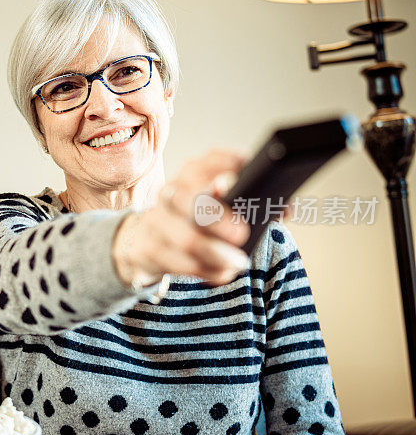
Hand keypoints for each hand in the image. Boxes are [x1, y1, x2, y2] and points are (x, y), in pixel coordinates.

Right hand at [113, 148, 256, 286]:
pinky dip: (206, 271)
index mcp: (192, 173)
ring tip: (238, 262)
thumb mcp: (216, 204)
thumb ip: (249, 201)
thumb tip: (286, 208)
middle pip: (190, 199)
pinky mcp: (149, 249)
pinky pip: (180, 264)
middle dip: (218, 218)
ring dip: (217, 254)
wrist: (148, 241)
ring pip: (187, 238)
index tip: (240, 177)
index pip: (208, 160)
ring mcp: (157, 221)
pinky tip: (222, 273)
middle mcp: (171, 192)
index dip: (225, 165)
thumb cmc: (194, 220)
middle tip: (242, 234)